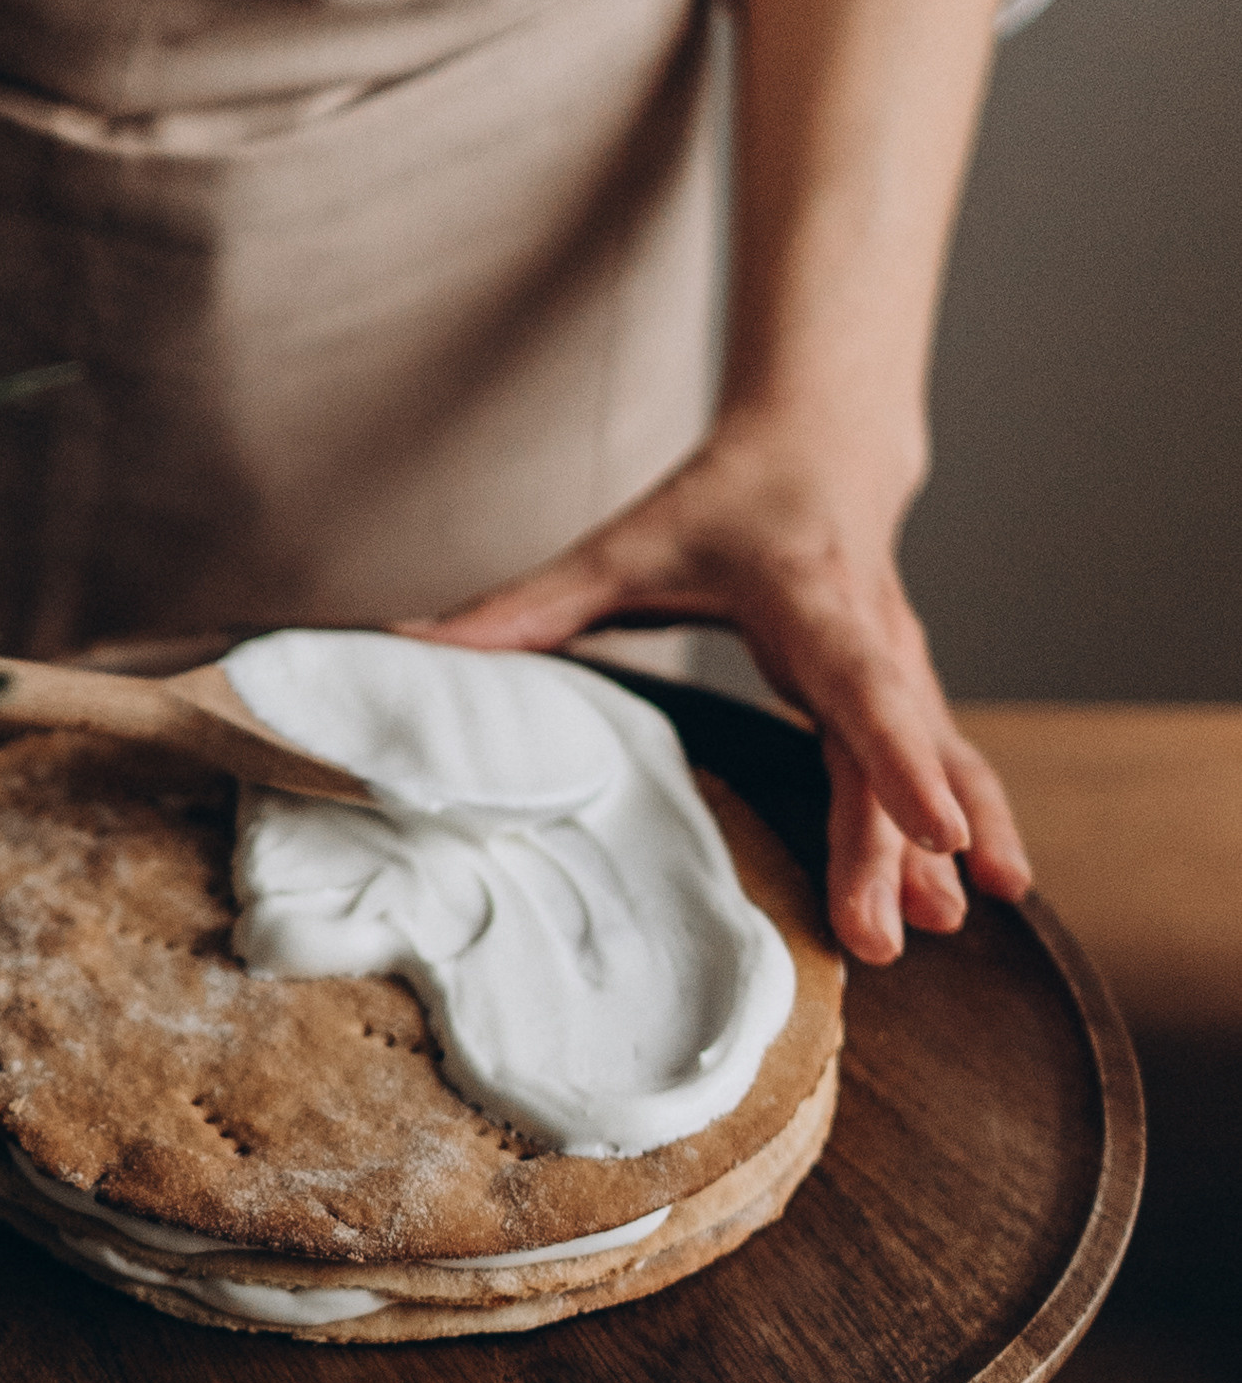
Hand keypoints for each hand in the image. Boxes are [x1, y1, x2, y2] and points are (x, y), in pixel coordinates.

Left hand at [412, 409, 1030, 964]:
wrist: (821, 445)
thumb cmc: (721, 501)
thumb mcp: (620, 545)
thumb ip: (519, 606)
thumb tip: (403, 648)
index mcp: (809, 599)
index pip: (862, 687)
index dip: (897, 760)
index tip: (932, 828)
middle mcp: (871, 638)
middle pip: (891, 752)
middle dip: (897, 845)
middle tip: (895, 937)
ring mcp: (901, 669)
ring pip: (934, 761)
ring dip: (941, 850)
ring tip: (951, 926)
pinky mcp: (908, 696)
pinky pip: (946, 764)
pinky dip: (968, 828)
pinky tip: (980, 896)